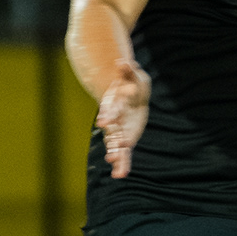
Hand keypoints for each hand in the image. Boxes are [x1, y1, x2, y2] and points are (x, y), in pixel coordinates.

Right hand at [96, 61, 151, 177]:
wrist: (127, 93)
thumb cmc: (130, 82)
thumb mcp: (131, 74)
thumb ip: (127, 69)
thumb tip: (123, 61)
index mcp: (113, 104)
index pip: (110, 109)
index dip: (107, 115)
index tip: (104, 122)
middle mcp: (113, 120)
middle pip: (112, 132)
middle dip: (112, 142)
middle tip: (112, 154)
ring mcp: (118, 131)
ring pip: (116, 146)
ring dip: (117, 157)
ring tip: (117, 170)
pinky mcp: (124, 138)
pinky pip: (124, 152)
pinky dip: (122, 162)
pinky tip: (120, 174)